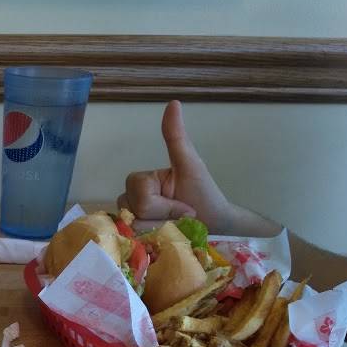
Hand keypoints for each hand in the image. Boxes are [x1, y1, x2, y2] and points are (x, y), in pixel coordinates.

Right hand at [117, 101, 233, 231]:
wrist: (216, 227)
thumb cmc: (205, 196)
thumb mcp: (190, 165)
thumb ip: (176, 138)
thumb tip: (173, 103)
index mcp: (142, 181)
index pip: (138, 191)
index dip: (162, 204)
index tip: (185, 207)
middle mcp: (131, 199)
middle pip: (131, 209)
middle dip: (160, 217)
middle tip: (179, 218)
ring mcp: (131, 221)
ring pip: (130, 227)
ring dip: (157, 231)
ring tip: (173, 230)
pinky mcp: (135, 239)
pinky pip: (129, 241)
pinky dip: (148, 243)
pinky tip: (162, 241)